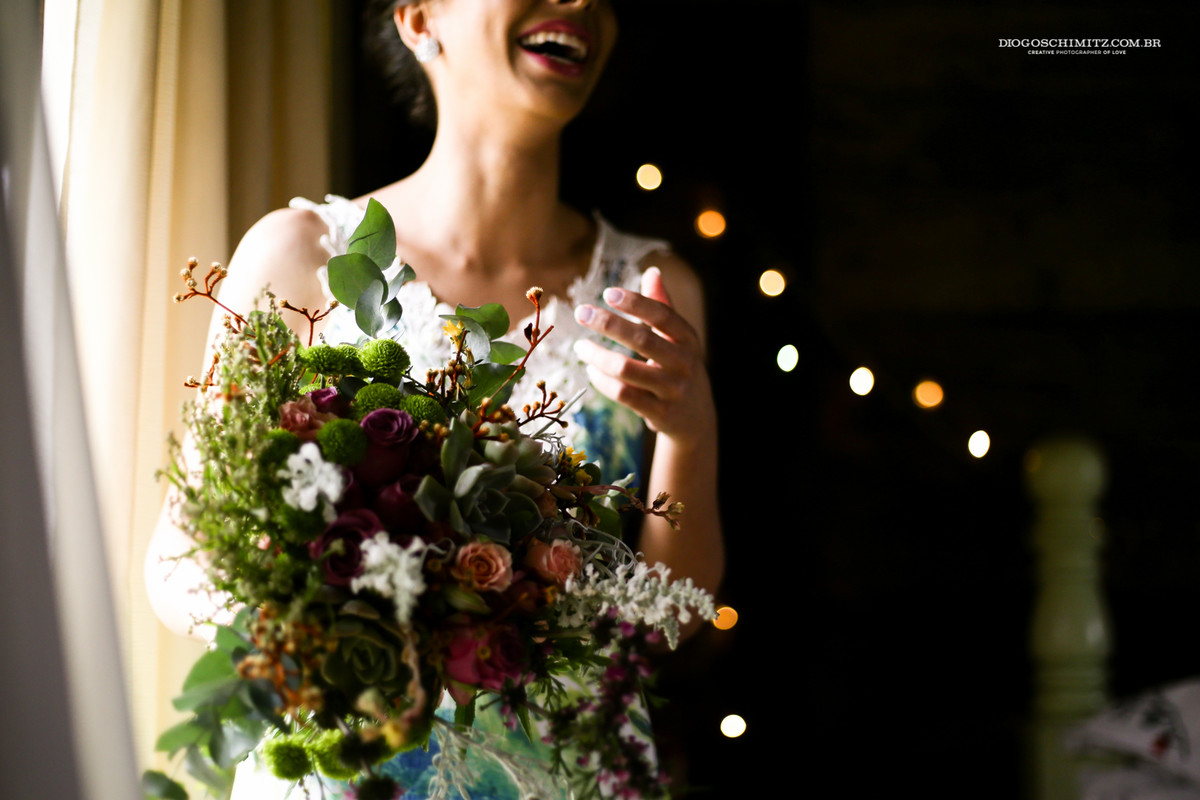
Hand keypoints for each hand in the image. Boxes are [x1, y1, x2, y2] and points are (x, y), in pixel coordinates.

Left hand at [572, 267, 714, 446]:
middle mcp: (684, 363)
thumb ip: (663, 306)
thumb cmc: (679, 367)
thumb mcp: (678, 339)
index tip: (607, 293)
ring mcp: (672, 390)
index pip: (662, 315)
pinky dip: (603, 381)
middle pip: (642, 340)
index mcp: (688, 339)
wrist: (696, 417)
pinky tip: (591, 371)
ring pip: (627, 370)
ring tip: (581, 347)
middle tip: (581, 312)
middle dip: (609, 324)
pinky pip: (624, 395)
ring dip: (598, 356)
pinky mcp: (660, 413)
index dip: (635, 303)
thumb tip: (652, 271)